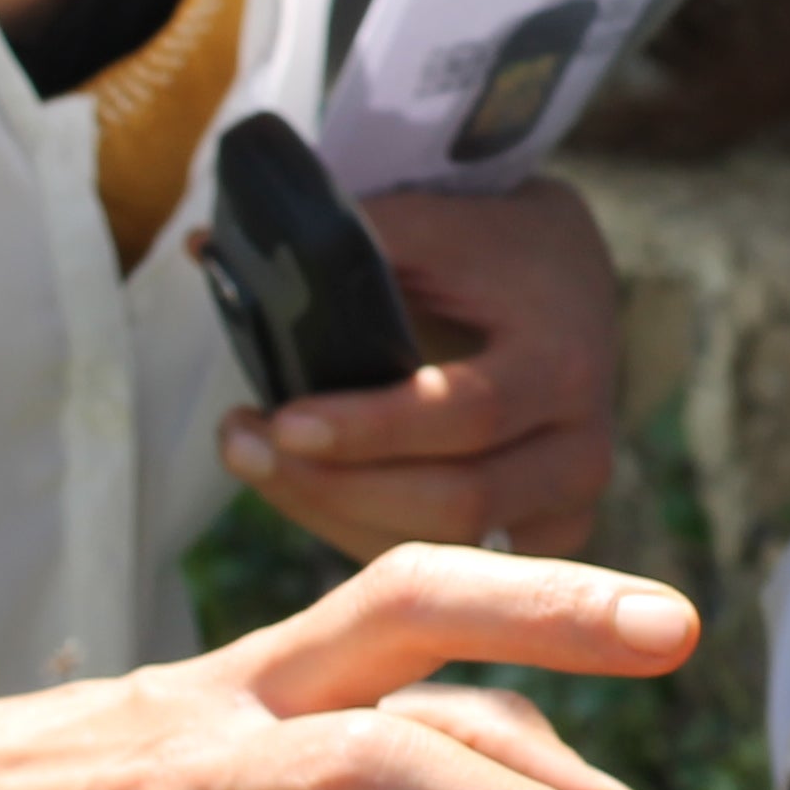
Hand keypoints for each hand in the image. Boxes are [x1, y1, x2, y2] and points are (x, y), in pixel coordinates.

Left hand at [214, 176, 619, 558]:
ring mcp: (566, 505)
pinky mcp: (540, 537)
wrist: (566, 278)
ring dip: (330, 512)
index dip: (369, 429)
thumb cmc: (489, 247)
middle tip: (241, 442)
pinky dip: (359, 531)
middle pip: (454, 503)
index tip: (283, 419)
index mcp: (564, 363)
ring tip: (250, 455)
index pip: (465, 416)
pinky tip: (301, 487)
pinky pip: (440, 563)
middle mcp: (581, 448)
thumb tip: (207, 250)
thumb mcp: (432, 225)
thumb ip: (341, 243)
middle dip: (333, 485)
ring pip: (441, 548)